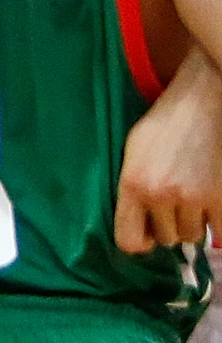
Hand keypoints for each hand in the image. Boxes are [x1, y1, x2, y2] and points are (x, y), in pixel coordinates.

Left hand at [117, 55, 221, 252]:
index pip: (129, 241)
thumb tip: (140, 232)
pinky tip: (213, 204)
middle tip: (176, 204)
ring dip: (195, 223)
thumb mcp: (134, 152)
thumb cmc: (166, 123)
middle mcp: (160, 195)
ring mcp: (194, 197)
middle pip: (166, 239)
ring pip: (193, 236)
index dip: (140, 241)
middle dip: (170, 226)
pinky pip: (220, 233)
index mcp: (133, 184)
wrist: (204, 100)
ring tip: (195, 198)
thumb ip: (133, 190)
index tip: (148, 233)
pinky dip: (218, 223)